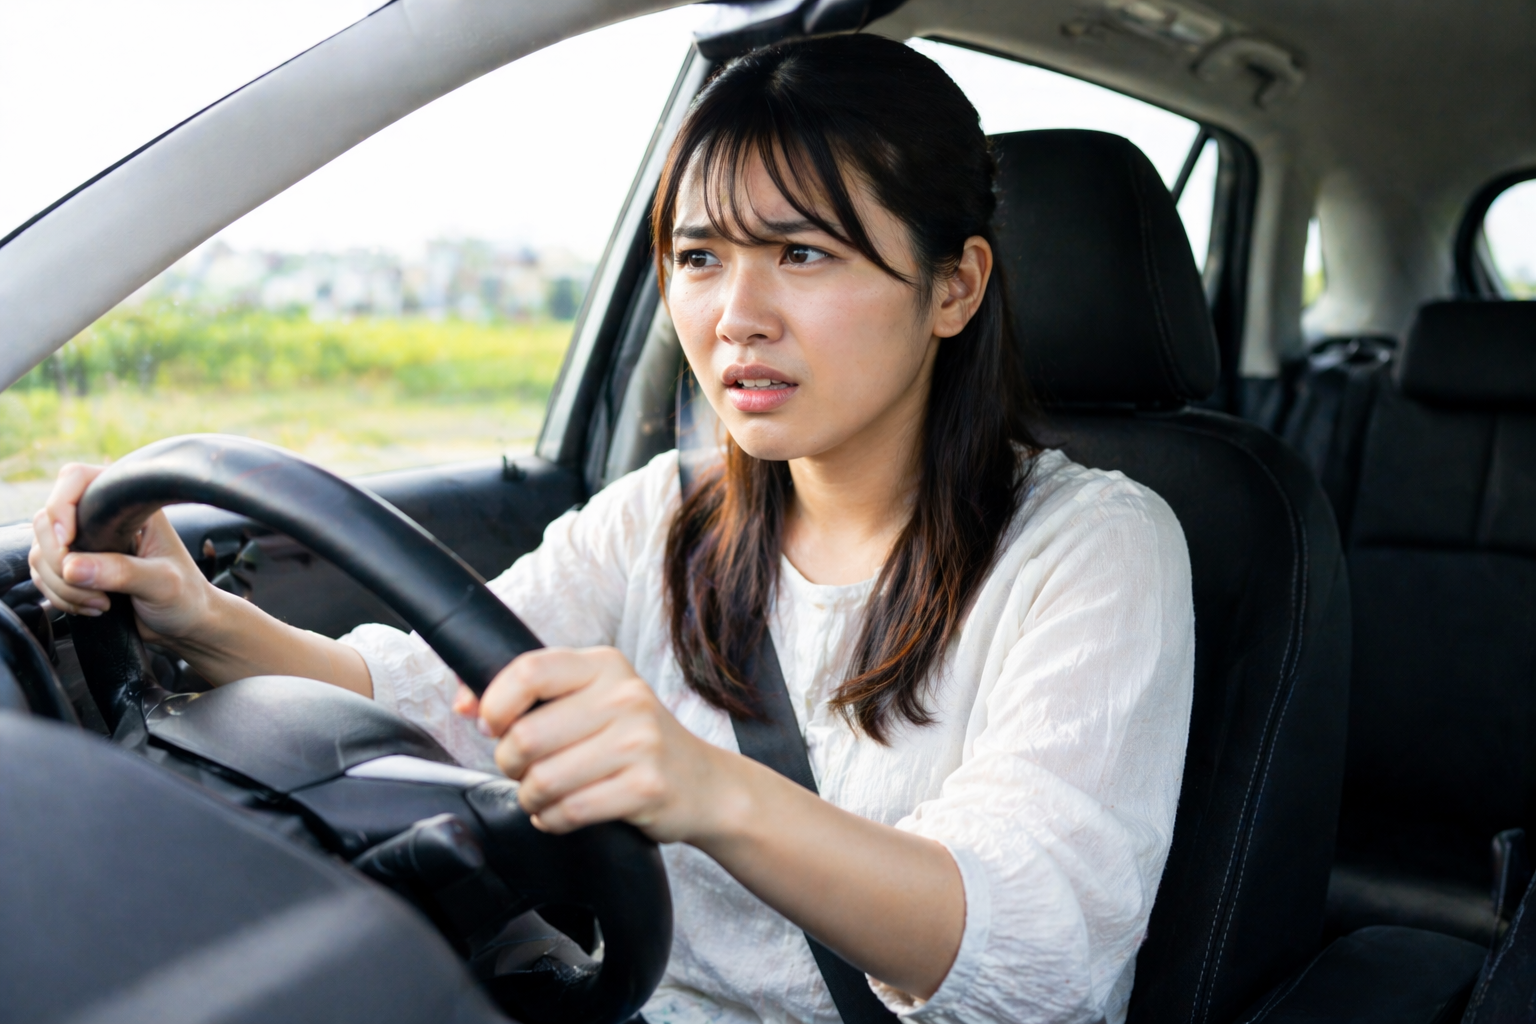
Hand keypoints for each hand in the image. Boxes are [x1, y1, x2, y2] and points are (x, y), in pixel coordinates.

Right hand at [28, 462, 218, 644]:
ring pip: (41, 553)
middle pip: (46, 520)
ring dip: (62, 585)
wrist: (185, 624)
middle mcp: (103, 519)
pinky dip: (59, 596)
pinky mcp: (76, 569)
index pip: (77, 479)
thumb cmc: (186, 597)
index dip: (60, 505)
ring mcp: (86, 544)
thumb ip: (121, 572)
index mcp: (129, 506)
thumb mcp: (163, 583)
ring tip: (102, 602)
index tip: (67, 543)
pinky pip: (43, 576)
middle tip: (91, 587)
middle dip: (58, 560)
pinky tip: (94, 607)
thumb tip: (71, 567)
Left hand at [461, 647, 741, 841]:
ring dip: (531, 797)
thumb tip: (463, 703)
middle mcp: (625, 697)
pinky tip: (562, 814)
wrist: (705, 783)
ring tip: (544, 795)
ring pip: (544, 780)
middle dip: (510, 764)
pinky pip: (570, 811)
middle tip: (524, 770)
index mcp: (605, 665)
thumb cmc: (635, 740)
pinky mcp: (646, 787)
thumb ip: (533, 695)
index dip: (495, 703)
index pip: (529, 671)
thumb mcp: (593, 699)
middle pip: (526, 736)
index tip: (492, 726)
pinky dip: (553, 820)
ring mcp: (640, 742)